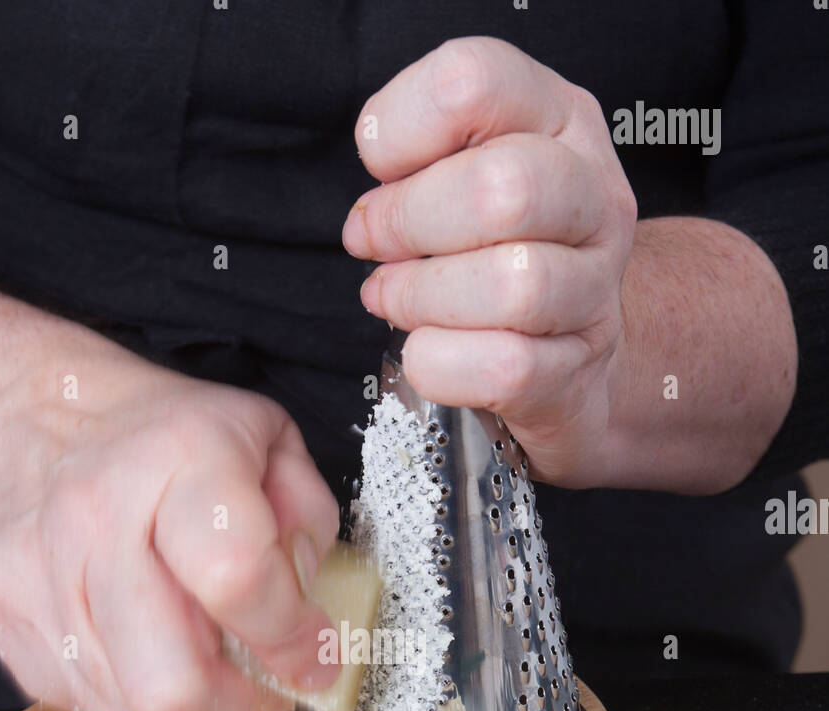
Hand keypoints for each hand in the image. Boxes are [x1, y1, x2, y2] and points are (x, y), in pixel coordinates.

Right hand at [0, 342, 338, 710]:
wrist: (34, 412)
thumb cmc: (164, 436)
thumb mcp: (268, 440)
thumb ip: (308, 519)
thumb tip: (309, 605)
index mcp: (180, 456)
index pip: (238, 580)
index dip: (292, 640)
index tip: (315, 656)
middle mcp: (96, 512)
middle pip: (173, 681)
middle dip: (240, 709)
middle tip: (267, 693)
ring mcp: (35, 569)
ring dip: (190, 708)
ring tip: (208, 663)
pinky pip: (85, 705)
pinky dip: (132, 697)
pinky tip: (148, 647)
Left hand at [343, 36, 637, 486]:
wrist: (572, 350)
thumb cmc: (498, 251)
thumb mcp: (462, 176)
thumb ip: (414, 170)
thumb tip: (371, 219)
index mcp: (560, 121)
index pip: (473, 82)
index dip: (401, 128)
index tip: (382, 170)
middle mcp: (595, 198)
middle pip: (503, 189)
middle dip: (409, 223)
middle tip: (375, 246)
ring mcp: (597, 290)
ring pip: (513, 286)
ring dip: (422, 298)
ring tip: (395, 299)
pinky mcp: (577, 371)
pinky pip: (505, 368)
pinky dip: (441, 363)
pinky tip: (426, 351)